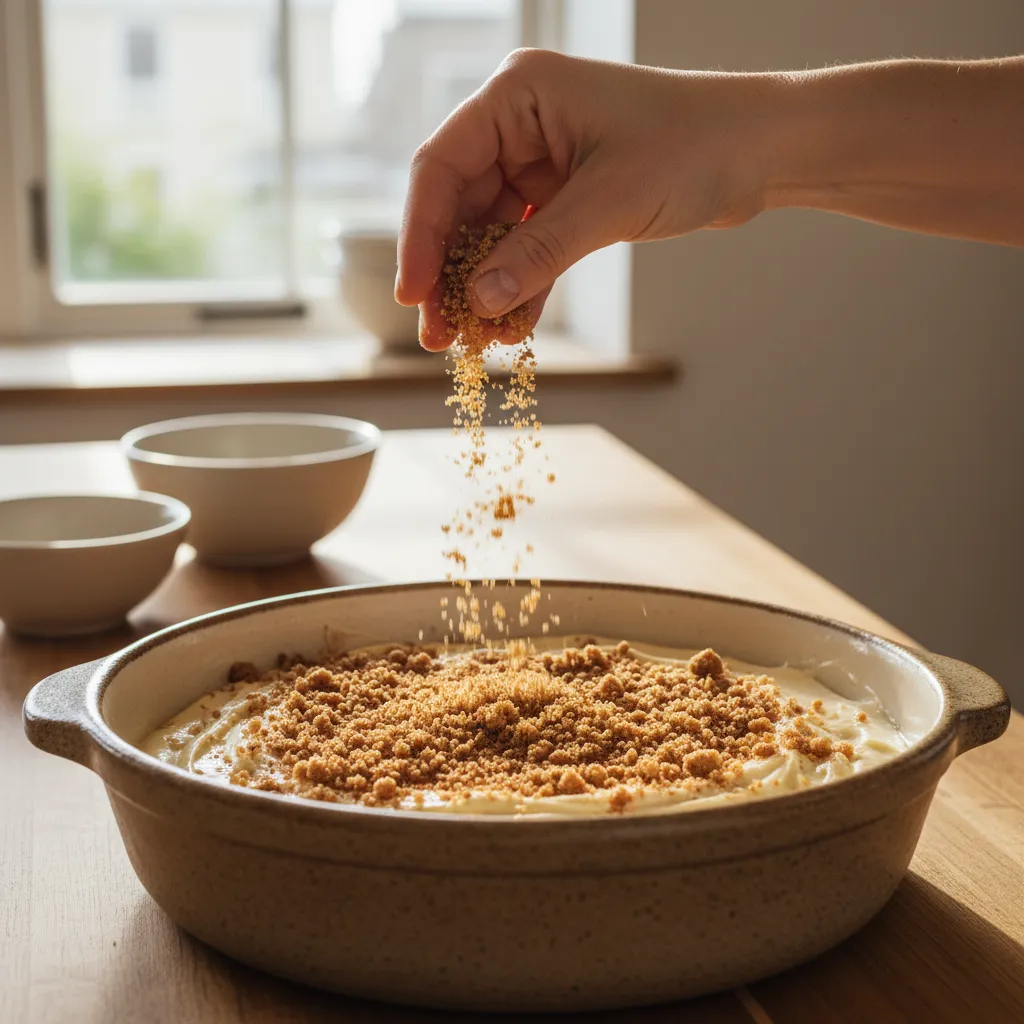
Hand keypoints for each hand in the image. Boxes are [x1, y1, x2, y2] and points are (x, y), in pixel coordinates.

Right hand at [396, 49, 778, 349]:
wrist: (761, 150)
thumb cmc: (694, 146)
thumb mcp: (608, 202)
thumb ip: (539, 253)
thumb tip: (479, 303)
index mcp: (517, 97)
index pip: (441, 168)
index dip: (420, 236)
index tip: (412, 294)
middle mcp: (520, 126)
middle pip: (458, 207)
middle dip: (449, 275)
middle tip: (437, 337)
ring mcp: (542, 163)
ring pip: (491, 235)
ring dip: (483, 289)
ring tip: (470, 344)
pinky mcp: (566, 197)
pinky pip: (527, 247)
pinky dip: (521, 286)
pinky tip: (510, 329)